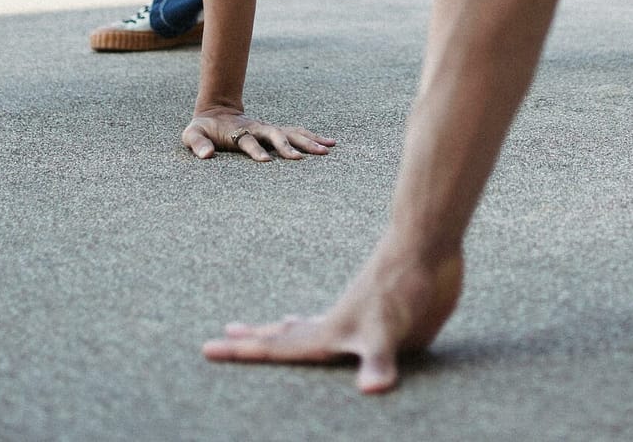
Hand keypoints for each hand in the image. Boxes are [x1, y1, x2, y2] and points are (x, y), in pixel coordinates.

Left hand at [181, 110, 334, 161]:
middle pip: (276, 135)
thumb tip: (205, 156)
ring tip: (327, 149)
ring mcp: (267, 128)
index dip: (256, 150)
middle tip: (303, 158)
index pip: (248, 141)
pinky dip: (312, 137)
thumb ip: (198, 144)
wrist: (215, 112)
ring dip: (309, 140)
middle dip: (290, 146)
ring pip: (292, 132)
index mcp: (238, 131)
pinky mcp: (274, 131)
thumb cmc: (202, 128)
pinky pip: (297, 133)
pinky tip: (328, 144)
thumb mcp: (192, 134)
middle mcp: (257, 128)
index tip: (266, 162)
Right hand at [202, 243, 463, 393]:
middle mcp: (336, 325)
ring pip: (309, 325)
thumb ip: (376, 361)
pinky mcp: (375, 309)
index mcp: (330, 335)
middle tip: (220, 337)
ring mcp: (354, 314)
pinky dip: (320, 323)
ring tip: (270, 325)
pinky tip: (323, 318)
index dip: (243, 352)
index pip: (277, 349)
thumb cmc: (406, 288)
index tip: (207, 348)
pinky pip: (337, 320)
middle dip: (254, 340)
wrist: (425, 242)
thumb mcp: (390, 331)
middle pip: (285, 336)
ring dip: (286, 329)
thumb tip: (372, 390)